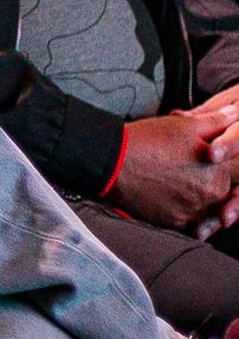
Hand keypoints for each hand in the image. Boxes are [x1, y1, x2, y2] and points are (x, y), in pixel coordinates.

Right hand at [112, 107, 238, 234]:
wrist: (112, 165)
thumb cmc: (148, 142)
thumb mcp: (185, 125)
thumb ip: (217, 121)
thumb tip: (236, 113)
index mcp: (218, 172)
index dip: (231, 156)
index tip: (217, 155)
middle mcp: (210, 197)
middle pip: (228, 190)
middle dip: (221, 177)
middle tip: (198, 167)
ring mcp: (192, 213)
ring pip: (212, 207)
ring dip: (206, 195)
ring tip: (188, 181)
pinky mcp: (174, 224)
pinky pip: (192, 221)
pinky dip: (190, 209)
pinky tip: (179, 195)